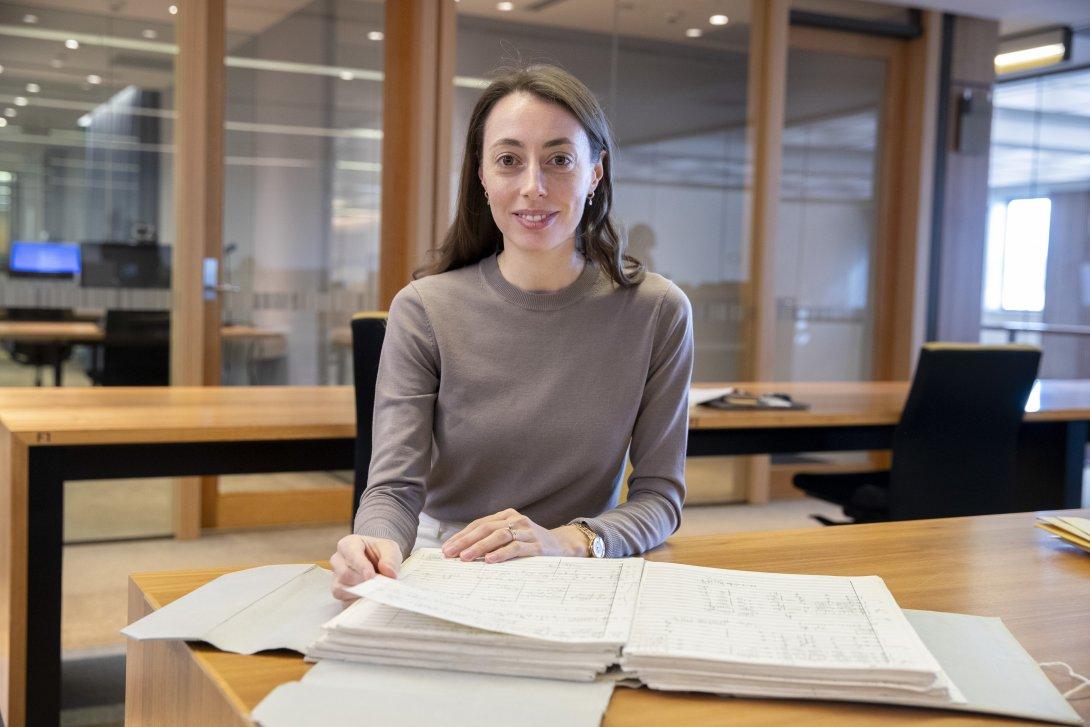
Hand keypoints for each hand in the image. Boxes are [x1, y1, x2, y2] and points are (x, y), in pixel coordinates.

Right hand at [329, 534, 401, 601]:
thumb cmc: (380, 553)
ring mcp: (336, 577)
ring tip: (375, 591)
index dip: (361, 566)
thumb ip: (390, 558)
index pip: (351, 554)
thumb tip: (388, 572)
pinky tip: (369, 599)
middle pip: (345, 573)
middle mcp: (338, 560)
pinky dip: (357, 601)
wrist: (379, 564)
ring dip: (361, 592)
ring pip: (342, 588)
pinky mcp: (339, 593)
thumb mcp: (390, 549)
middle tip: (378, 586)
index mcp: (348, 544)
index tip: (371, 576)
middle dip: (363, 581)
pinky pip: (344, 600)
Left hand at [441, 508, 588, 563]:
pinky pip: (516, 548)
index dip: (462, 535)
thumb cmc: (532, 542)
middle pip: (486, 528)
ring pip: (498, 536)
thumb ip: (493, 539)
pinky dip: (501, 554)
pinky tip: (489, 560)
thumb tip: (463, 551)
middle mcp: (516, 520)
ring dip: (479, 547)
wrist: (563, 545)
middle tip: (450, 553)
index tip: (447, 548)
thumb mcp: (513, 535)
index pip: (479, 523)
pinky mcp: (537, 544)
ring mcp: (527, 531)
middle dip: (465, 541)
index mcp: (507, 515)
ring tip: (465, 558)